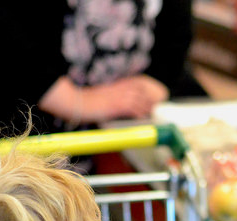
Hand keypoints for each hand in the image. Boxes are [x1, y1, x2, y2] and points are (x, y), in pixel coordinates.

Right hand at [39, 75, 170, 124]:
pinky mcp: (119, 105)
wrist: (78, 102)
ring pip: (145, 102)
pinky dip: (141, 116)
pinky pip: (136, 111)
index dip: (154, 91)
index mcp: (122, 83)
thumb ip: (120, 98)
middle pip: (149, 92)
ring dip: (150, 111)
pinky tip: (142, 120)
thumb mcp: (107, 95)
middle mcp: (125, 87)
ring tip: (154, 118)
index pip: (144, 83)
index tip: (158, 100)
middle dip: (156, 102)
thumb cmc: (90, 101)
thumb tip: (130, 108)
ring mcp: (123, 96)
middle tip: (158, 112)